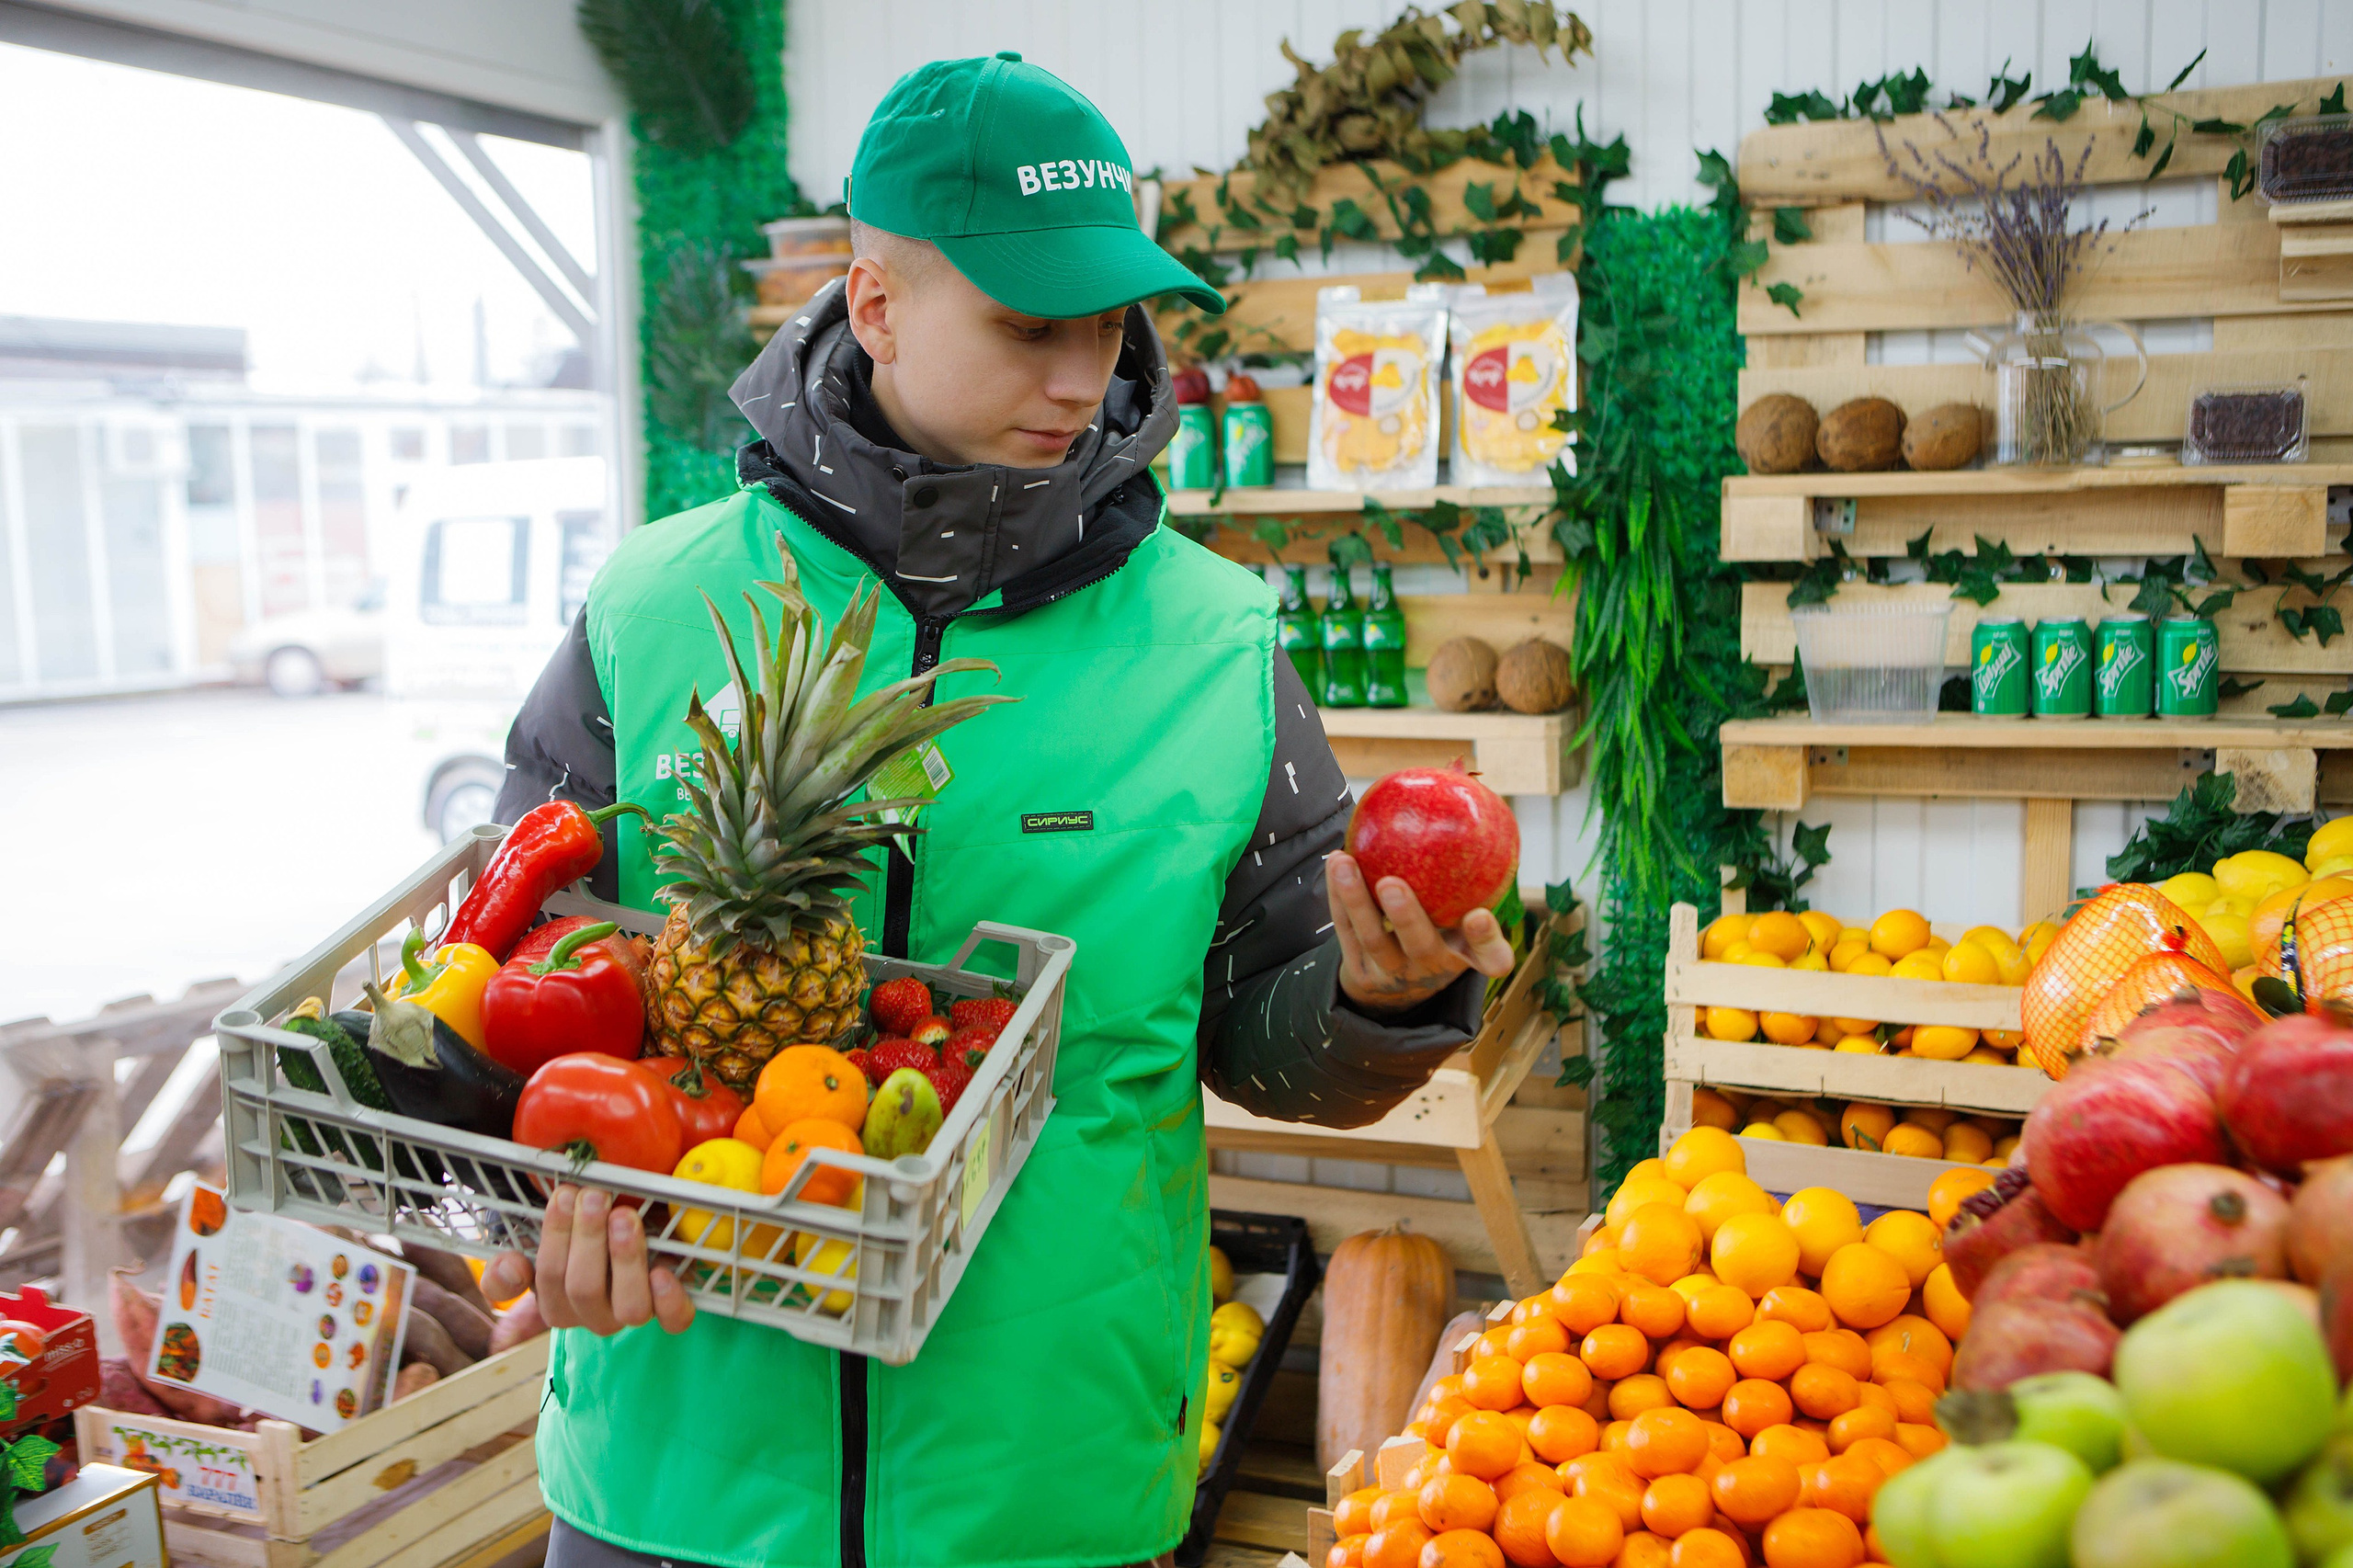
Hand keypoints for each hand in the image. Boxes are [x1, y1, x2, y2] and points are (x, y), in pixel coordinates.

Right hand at [481, 1185, 694, 1335]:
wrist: (632, 1243)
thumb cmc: (587, 1239)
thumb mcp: (549, 1241)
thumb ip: (513, 1265)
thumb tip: (510, 1267)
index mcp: (554, 1299)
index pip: (542, 1279)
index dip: (549, 1242)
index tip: (562, 1196)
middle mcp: (590, 1314)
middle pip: (582, 1289)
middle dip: (588, 1237)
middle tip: (594, 1196)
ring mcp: (629, 1316)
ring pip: (627, 1306)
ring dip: (624, 1259)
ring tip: (625, 1217)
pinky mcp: (669, 1314)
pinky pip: (673, 1319)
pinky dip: (668, 1298)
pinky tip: (663, 1270)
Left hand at [1328, 851, 1517, 1015]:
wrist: (1401, 981)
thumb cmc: (1443, 929)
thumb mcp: (1465, 914)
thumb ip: (1473, 872)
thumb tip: (1472, 790)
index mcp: (1467, 955)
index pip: (1490, 956)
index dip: (1486, 940)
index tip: (1479, 915)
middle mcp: (1432, 968)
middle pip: (1420, 945)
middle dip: (1406, 917)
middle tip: (1391, 884)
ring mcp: (1393, 972)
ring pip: (1373, 938)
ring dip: (1356, 900)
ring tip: (1344, 863)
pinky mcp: (1361, 969)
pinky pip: (1346, 929)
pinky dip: (1338, 896)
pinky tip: (1336, 863)